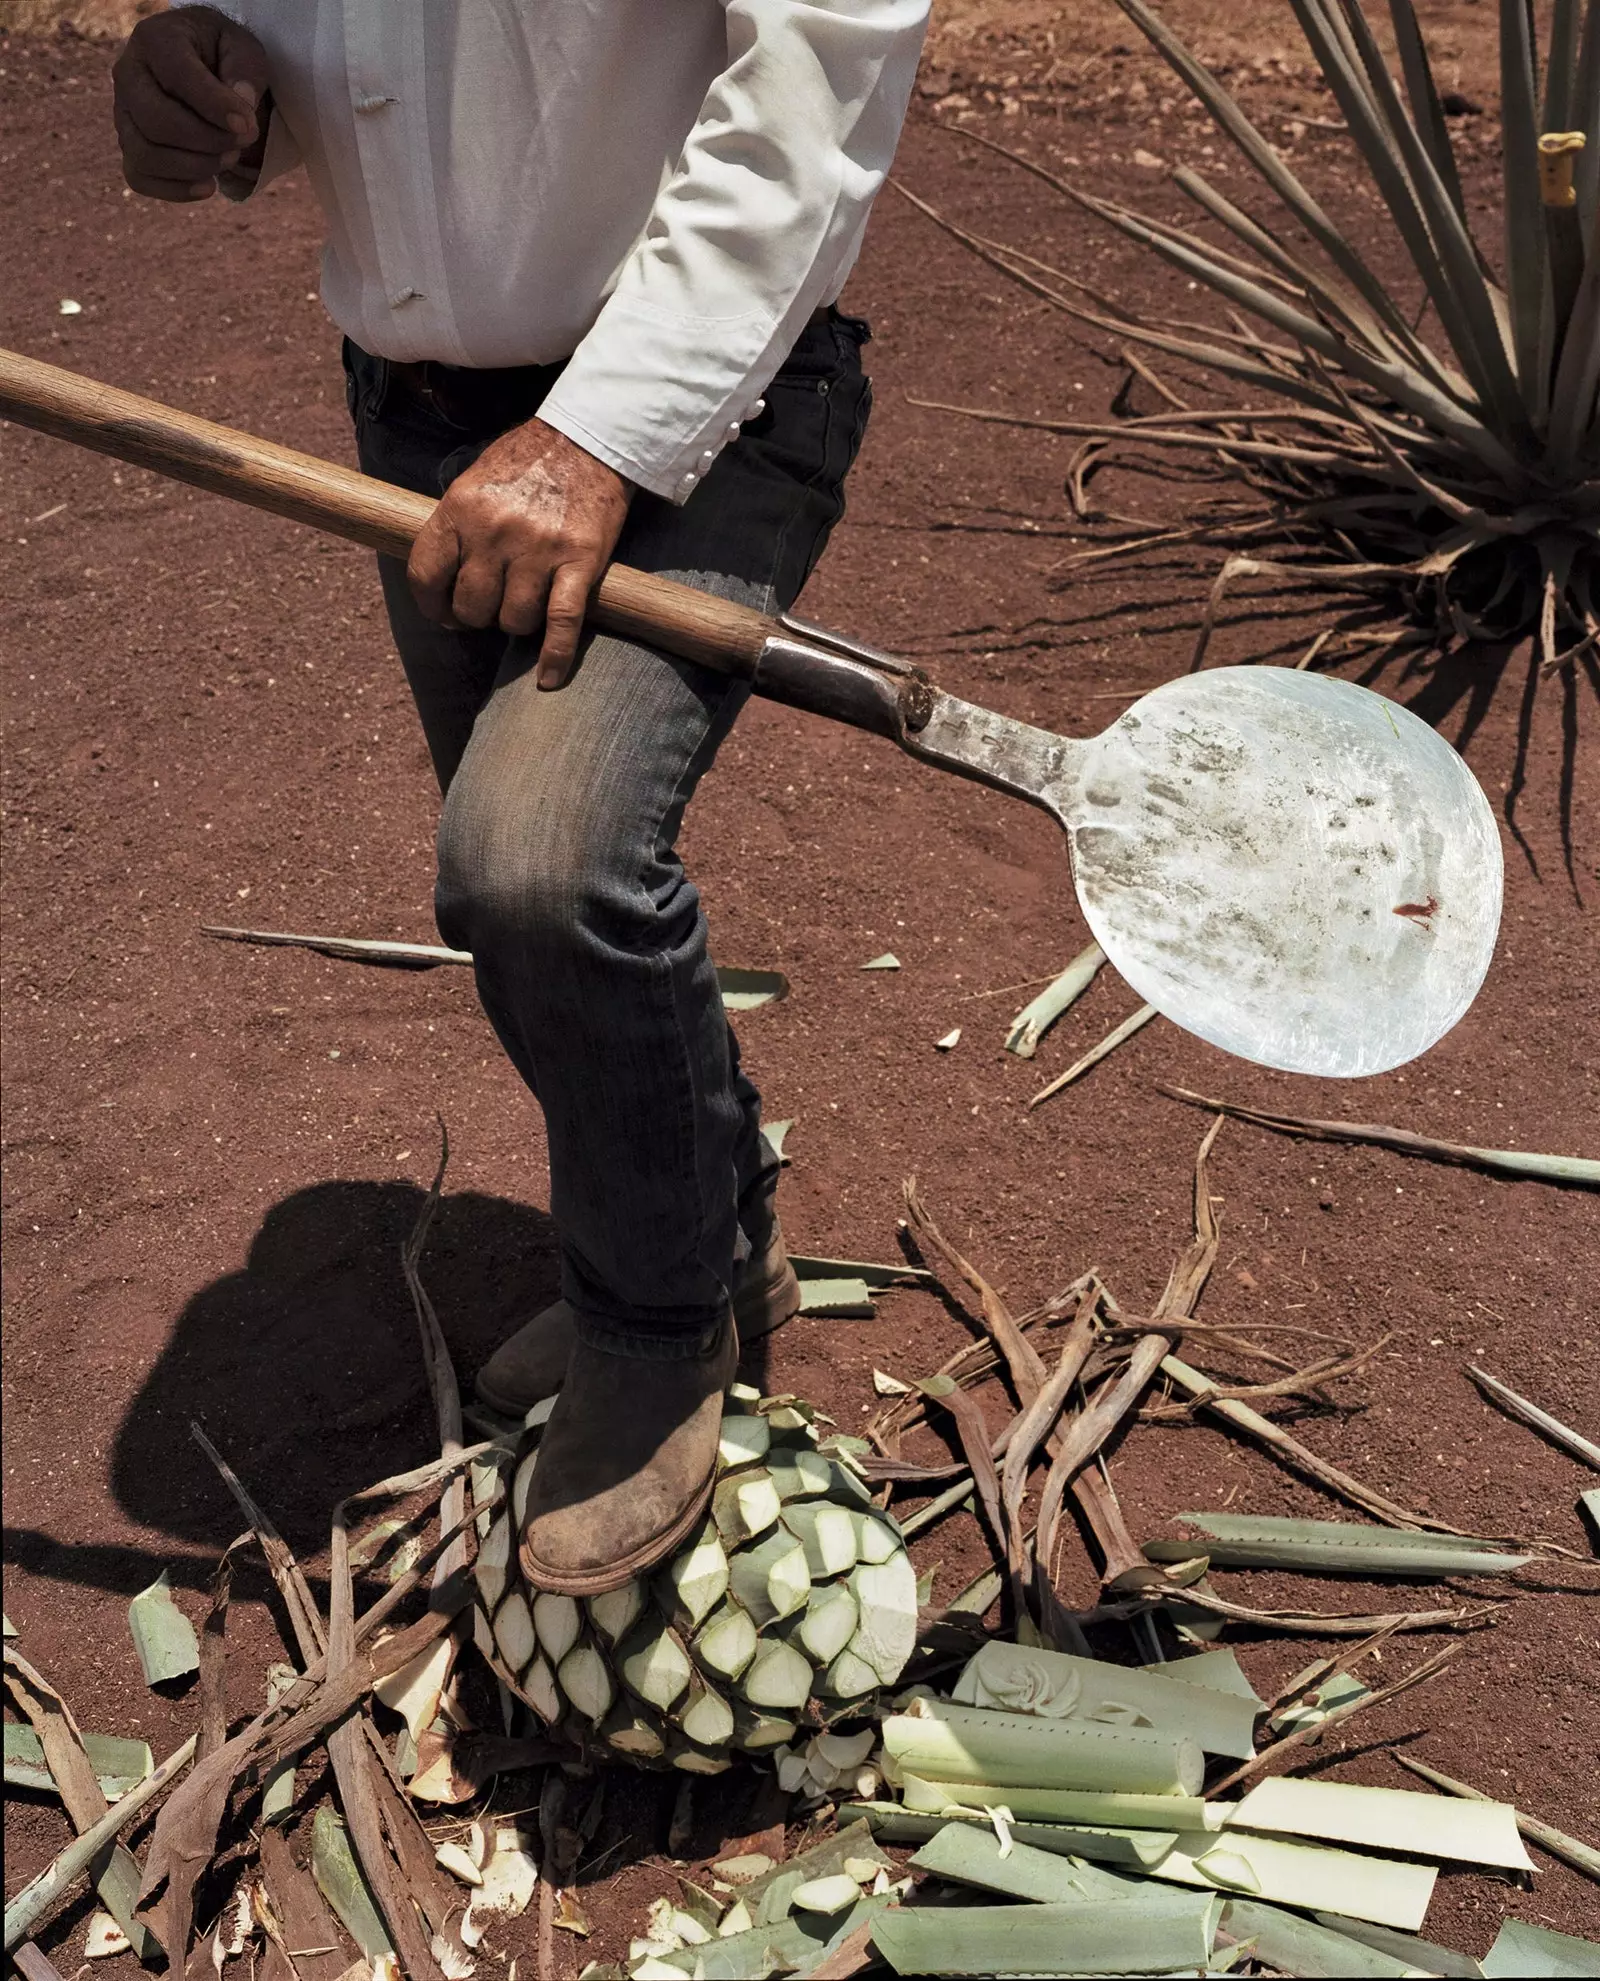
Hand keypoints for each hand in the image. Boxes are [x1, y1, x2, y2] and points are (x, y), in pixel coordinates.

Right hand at [112, 6, 269, 201]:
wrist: (202, 65)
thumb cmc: (222, 55)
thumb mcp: (242, 48)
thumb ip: (245, 70)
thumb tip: (241, 105)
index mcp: (154, 38)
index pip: (177, 76)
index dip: (214, 107)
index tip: (248, 126)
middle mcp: (128, 74)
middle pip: (156, 122)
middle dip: (207, 141)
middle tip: (242, 143)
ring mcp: (123, 112)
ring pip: (144, 154)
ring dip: (195, 167)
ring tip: (229, 158)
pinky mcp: (129, 144)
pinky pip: (139, 178)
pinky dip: (177, 190)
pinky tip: (210, 186)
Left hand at [408, 418, 633, 687]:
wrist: (589, 438)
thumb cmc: (527, 462)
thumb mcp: (474, 481)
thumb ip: (455, 526)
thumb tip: (439, 580)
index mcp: (460, 508)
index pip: (426, 575)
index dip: (432, 605)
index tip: (444, 613)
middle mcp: (495, 530)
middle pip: (472, 607)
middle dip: (478, 616)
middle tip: (491, 608)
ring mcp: (538, 548)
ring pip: (513, 620)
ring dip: (516, 624)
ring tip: (524, 608)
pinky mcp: (579, 562)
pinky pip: (561, 623)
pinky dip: (555, 657)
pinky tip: (547, 678)